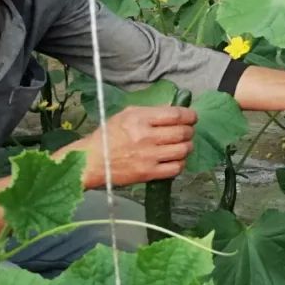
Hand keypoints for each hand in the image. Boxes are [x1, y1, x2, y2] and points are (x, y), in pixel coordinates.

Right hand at [73, 105, 195, 188]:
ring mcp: (148, 156)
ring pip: (182, 150)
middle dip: (190, 131)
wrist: (92, 161)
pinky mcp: (148, 173)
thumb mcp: (127, 114)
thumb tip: (174, 111)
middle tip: (188, 132)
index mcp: (140, 119)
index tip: (192, 117)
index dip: (190, 115)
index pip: (176, 115)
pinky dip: (180, 163)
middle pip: (182, 133)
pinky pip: (175, 168)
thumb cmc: (109, 135)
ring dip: (187, 147)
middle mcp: (146, 137)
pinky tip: (175, 159)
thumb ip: (151, 112)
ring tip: (183, 145)